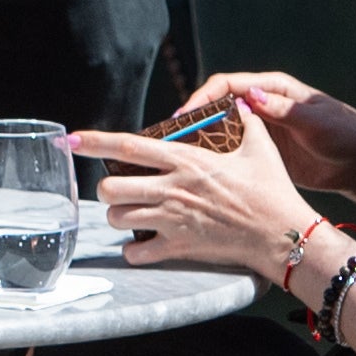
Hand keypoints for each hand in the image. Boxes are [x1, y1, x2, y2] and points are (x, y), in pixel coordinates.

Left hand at [75, 104, 323, 282]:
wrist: (282, 234)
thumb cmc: (273, 191)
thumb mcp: (261, 148)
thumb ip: (248, 122)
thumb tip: (243, 102)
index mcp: (186, 161)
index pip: (129, 147)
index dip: (95, 142)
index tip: (73, 139)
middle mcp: (173, 189)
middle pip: (111, 188)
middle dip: (106, 189)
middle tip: (117, 189)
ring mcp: (173, 221)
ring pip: (118, 219)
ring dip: (119, 216)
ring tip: (131, 214)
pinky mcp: (179, 248)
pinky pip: (137, 253)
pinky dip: (134, 251)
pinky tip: (142, 245)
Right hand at [175, 69, 355, 205]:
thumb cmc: (343, 133)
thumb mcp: (314, 120)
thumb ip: (283, 109)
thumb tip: (252, 95)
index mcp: (272, 89)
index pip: (227, 86)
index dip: (202, 98)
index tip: (184, 116)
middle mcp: (262, 106)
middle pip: (217, 107)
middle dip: (193, 120)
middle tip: (169, 139)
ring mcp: (260, 130)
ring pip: (220, 131)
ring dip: (199, 141)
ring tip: (176, 157)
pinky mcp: (262, 153)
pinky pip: (232, 152)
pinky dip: (214, 160)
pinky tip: (199, 173)